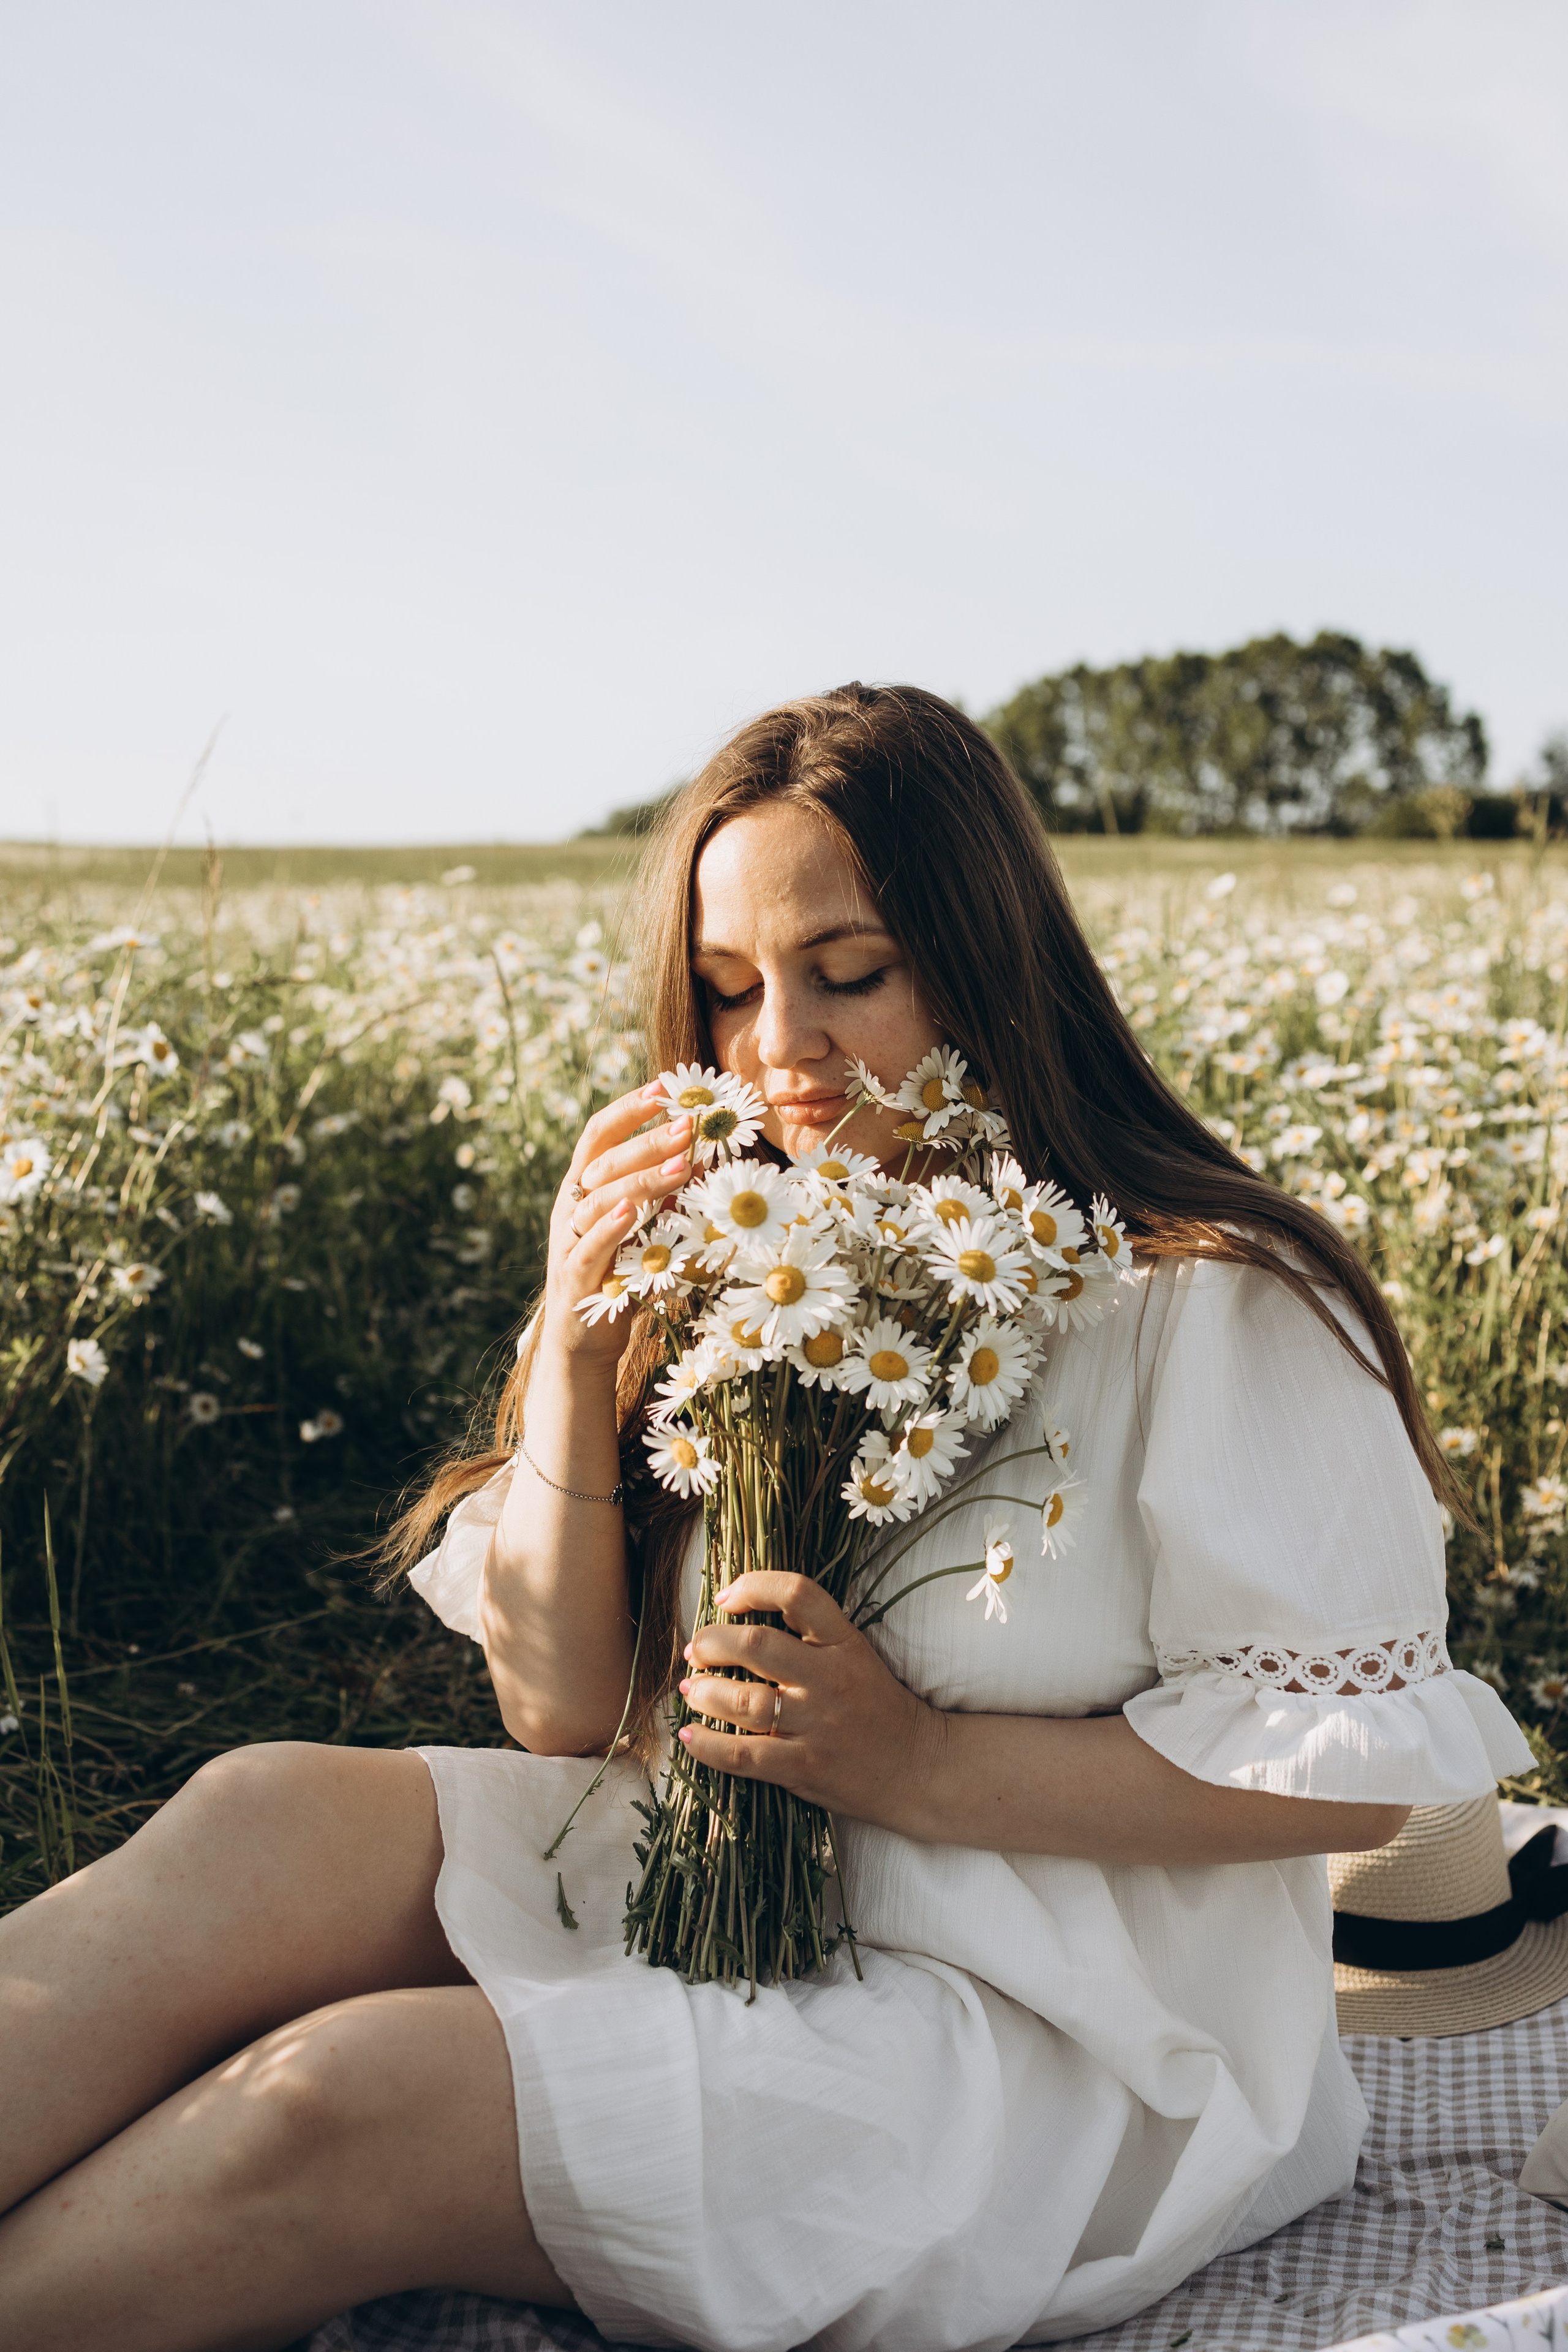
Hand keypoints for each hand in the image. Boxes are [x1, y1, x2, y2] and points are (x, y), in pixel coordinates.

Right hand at [542, 1082, 692, 1371]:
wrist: (584, 1340)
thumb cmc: (619, 1275)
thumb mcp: (643, 1229)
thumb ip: (663, 1195)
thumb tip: (703, 1159)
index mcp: (584, 1187)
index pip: (598, 1133)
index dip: (628, 1108)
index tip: (663, 1086)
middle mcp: (571, 1207)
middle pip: (605, 1161)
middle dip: (649, 1140)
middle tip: (689, 1126)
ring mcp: (569, 1240)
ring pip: (600, 1199)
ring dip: (643, 1179)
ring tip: (682, 1164)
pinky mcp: (575, 1276)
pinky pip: (591, 1246)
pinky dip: (612, 1227)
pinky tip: (634, 1211)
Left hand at [677, 1571, 944, 1833]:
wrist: (919, 1767)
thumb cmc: (879, 1706)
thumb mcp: (857, 1654)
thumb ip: (812, 1635)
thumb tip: (742, 1616)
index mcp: (846, 1643)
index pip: (798, 1594)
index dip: (753, 1586)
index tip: (726, 1598)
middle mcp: (830, 1679)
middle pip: (756, 1645)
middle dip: (711, 1643)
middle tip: (696, 1650)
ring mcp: (817, 1725)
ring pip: (743, 1701)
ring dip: (704, 1692)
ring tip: (692, 1689)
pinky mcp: (805, 1767)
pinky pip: (744, 1755)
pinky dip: (708, 1746)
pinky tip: (691, 1736)